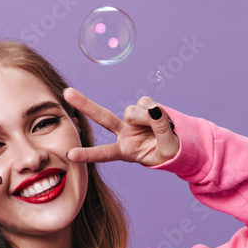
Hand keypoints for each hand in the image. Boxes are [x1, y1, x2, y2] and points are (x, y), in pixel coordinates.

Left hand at [62, 88, 179, 166]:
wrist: (181, 144)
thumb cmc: (170, 152)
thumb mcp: (168, 148)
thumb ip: (161, 129)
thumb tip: (153, 109)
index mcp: (125, 151)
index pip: (104, 153)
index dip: (88, 154)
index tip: (69, 155)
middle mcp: (124, 134)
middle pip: (103, 117)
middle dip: (85, 104)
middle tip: (66, 92)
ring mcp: (132, 120)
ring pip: (133, 110)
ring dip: (146, 117)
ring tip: (161, 129)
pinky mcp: (143, 108)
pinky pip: (146, 102)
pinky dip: (156, 110)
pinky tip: (161, 118)